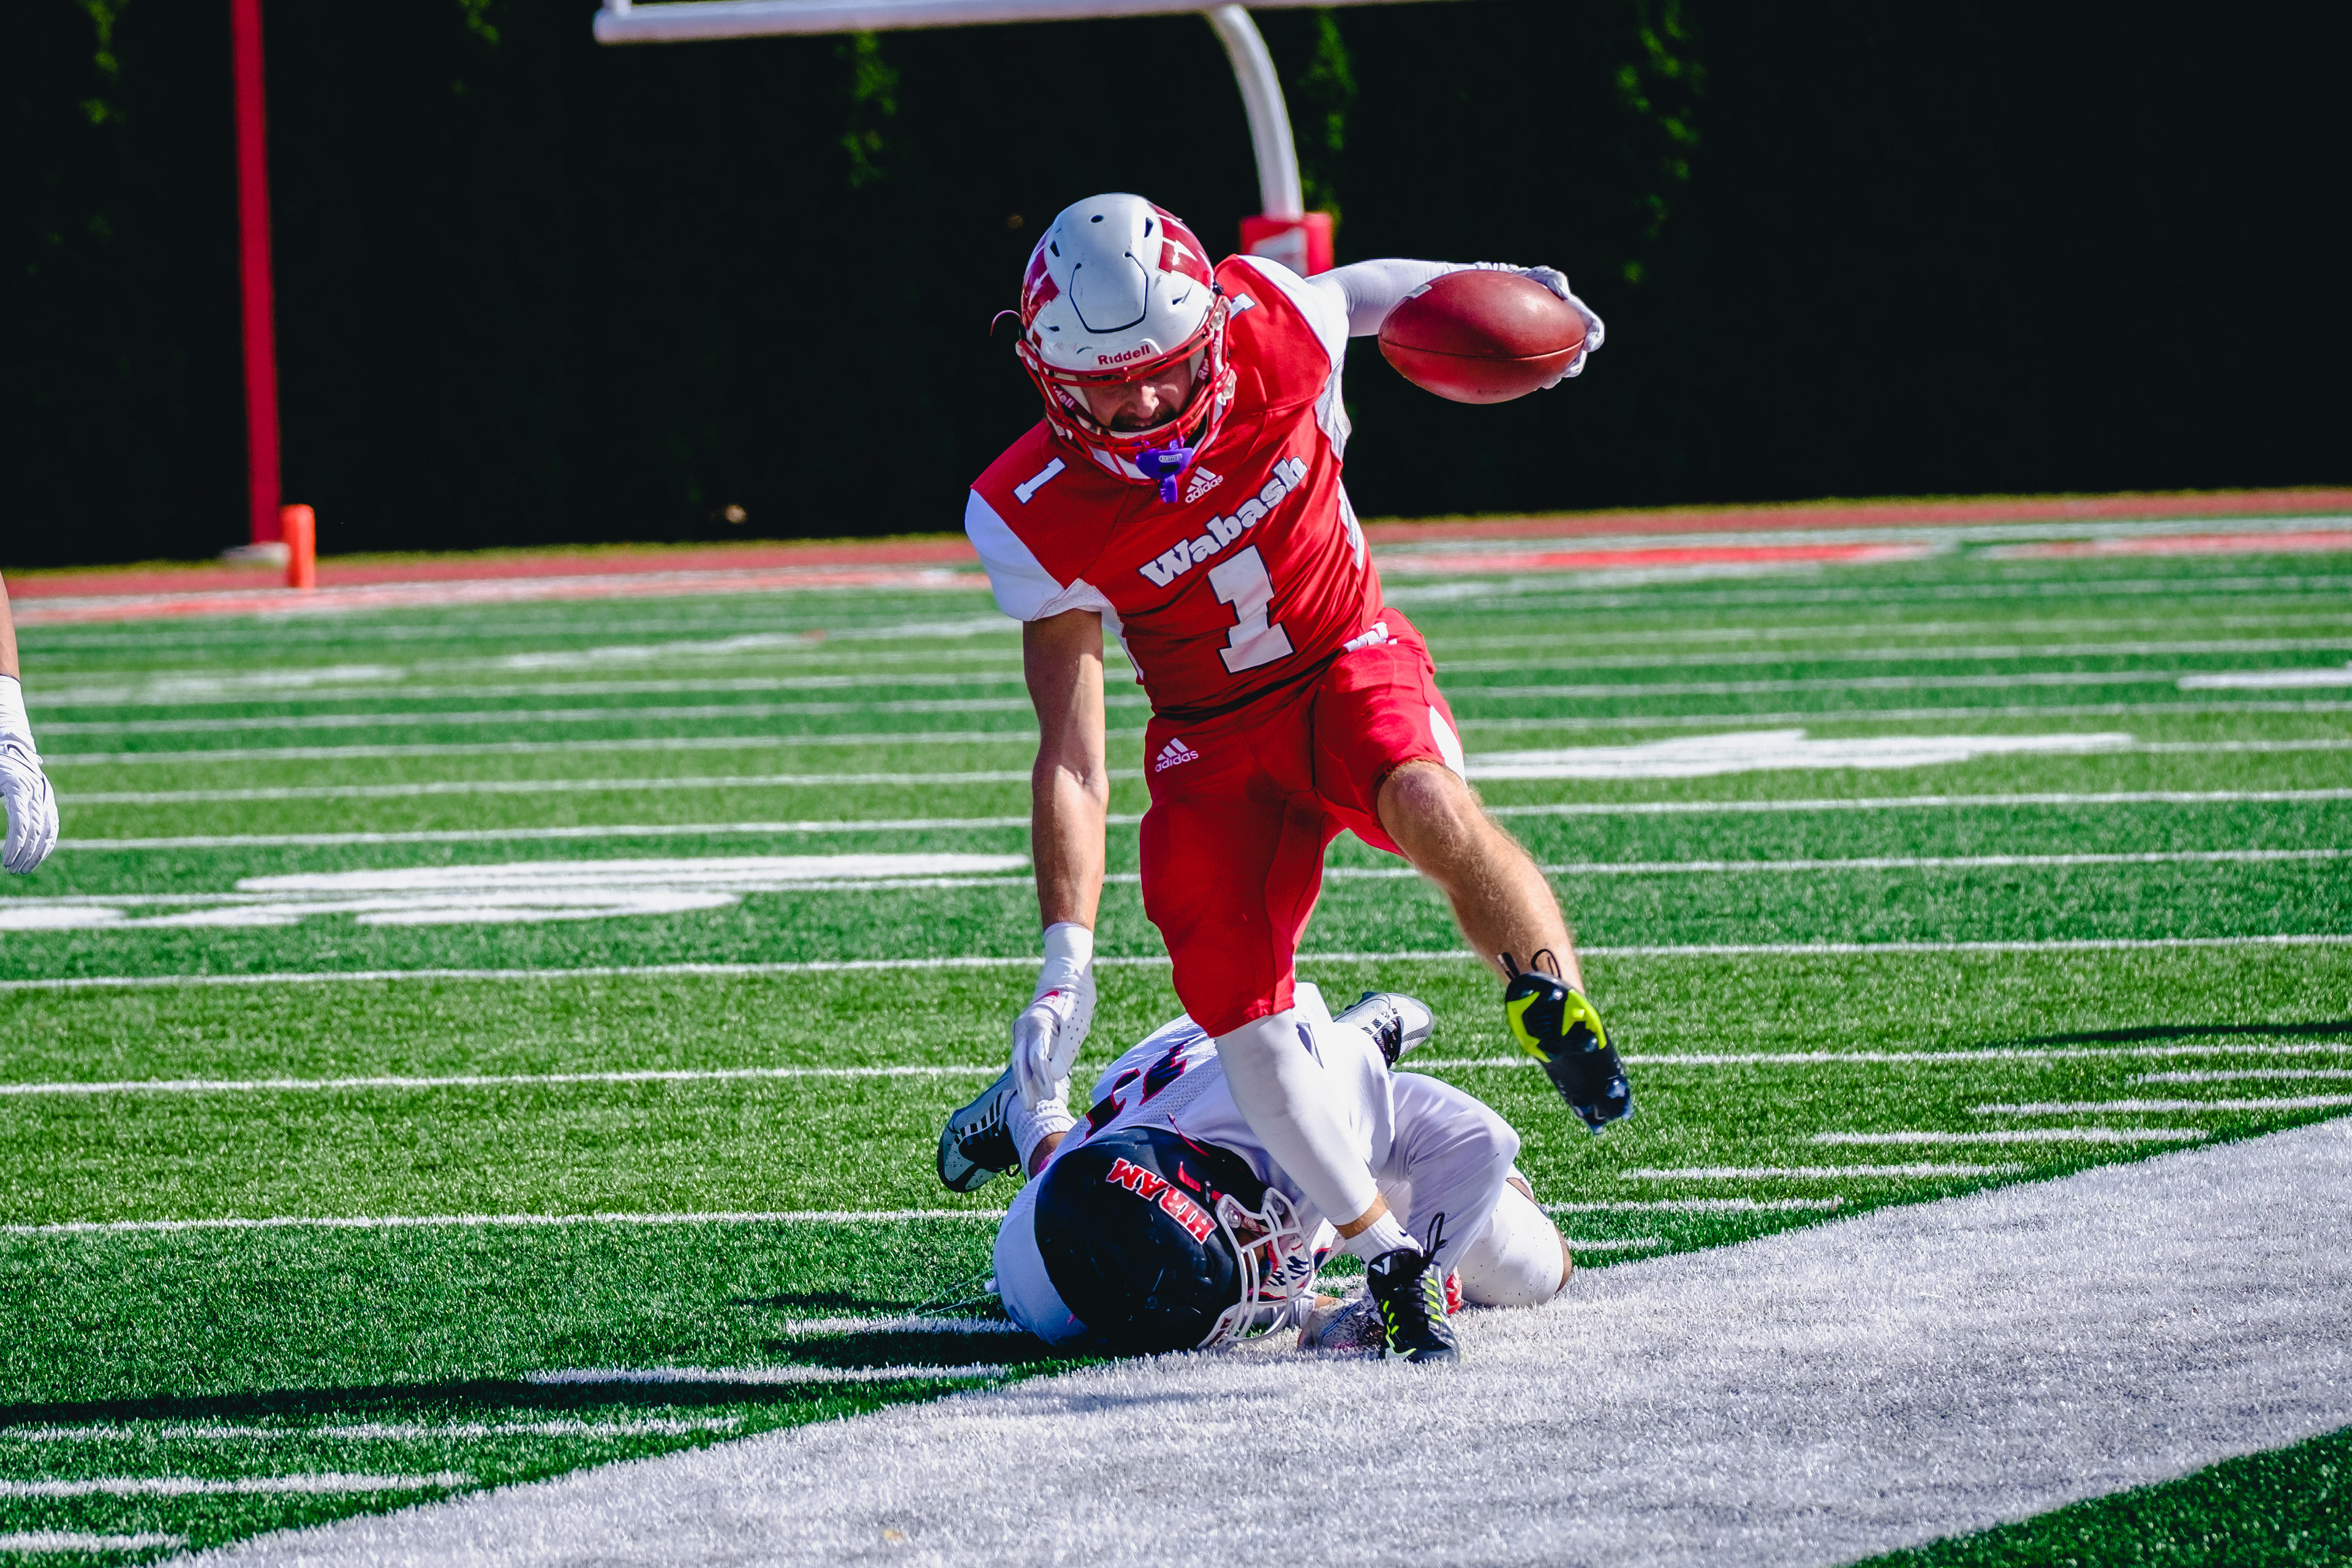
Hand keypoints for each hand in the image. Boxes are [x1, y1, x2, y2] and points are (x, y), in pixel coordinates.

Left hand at [0, 738, 58, 873]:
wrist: (8, 744)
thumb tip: (9, 830)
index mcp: (18, 785)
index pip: (22, 822)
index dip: (15, 844)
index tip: (5, 862)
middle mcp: (37, 791)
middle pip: (37, 829)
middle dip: (25, 853)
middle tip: (12, 870)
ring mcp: (45, 795)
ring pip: (49, 829)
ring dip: (38, 853)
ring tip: (23, 869)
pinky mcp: (48, 800)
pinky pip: (52, 825)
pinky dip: (47, 843)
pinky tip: (37, 857)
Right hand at [1012, 922, 1095, 1108]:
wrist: (1066, 973)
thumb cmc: (1075, 997)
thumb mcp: (1076, 1023)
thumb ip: (1065, 1050)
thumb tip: (1054, 1078)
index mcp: (1036, 1024)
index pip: (1037, 1058)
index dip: (1043, 1079)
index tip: (1050, 1097)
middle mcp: (1024, 1027)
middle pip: (1021, 1063)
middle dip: (1026, 1087)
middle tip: (1030, 1109)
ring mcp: (1023, 1029)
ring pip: (1021, 1060)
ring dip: (1025, 1082)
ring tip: (1031, 1103)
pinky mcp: (1028, 1032)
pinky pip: (1024, 1055)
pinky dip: (1028, 1071)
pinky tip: (1033, 1086)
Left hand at [1510, 266, 1605, 385]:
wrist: (1511, 293)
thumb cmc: (1532, 281)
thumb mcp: (1543, 275)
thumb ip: (1556, 280)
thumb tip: (1565, 293)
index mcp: (1576, 316)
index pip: (1593, 328)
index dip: (1596, 338)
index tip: (1589, 345)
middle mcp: (1568, 333)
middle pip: (1579, 355)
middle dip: (1577, 365)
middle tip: (1568, 371)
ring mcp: (1553, 344)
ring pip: (1561, 367)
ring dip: (1558, 376)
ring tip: (1549, 383)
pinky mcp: (1536, 352)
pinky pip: (1540, 369)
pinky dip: (1538, 377)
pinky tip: (1529, 383)